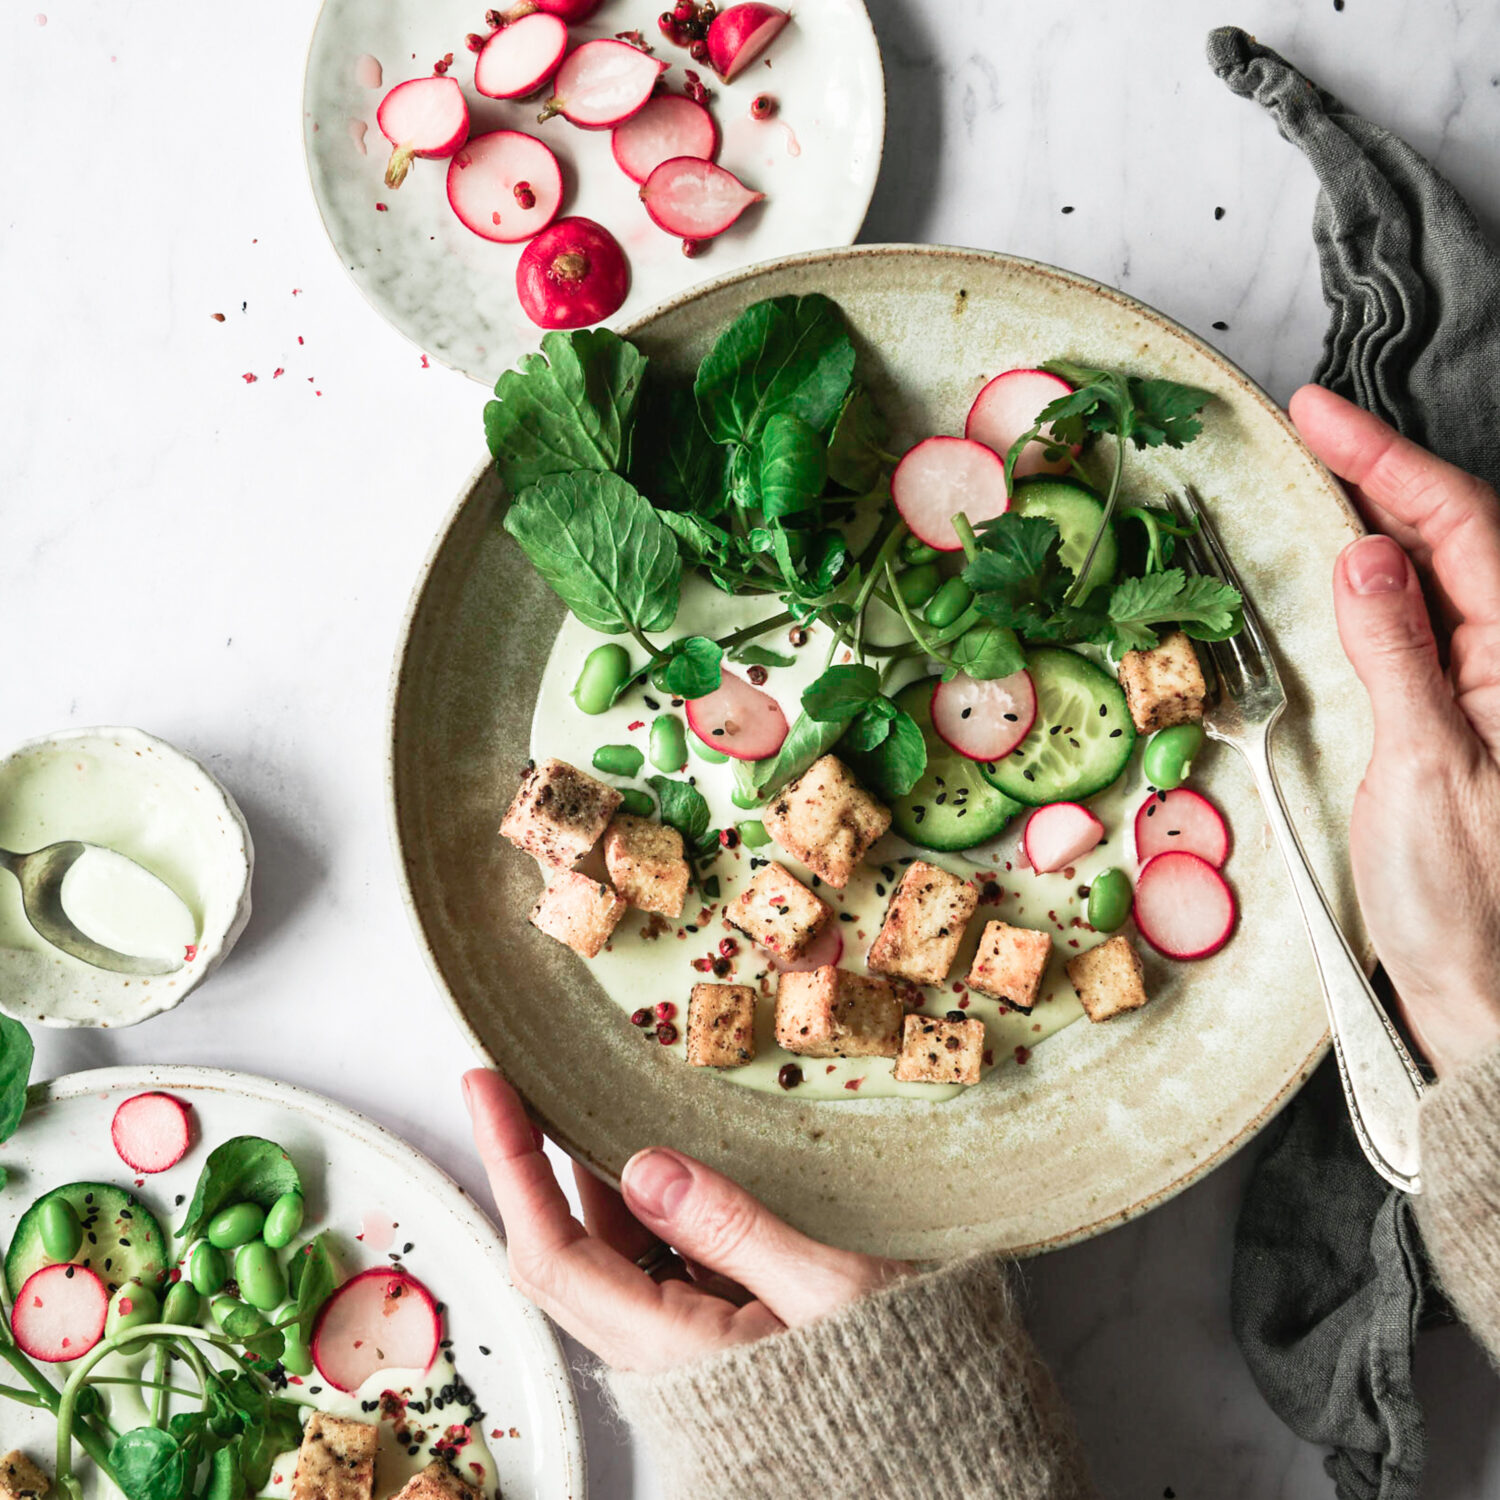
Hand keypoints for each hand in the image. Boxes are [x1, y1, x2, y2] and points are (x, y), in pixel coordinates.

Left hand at [463, 1068, 908, 1371]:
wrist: (941, 1462)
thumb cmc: (904, 1383)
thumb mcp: (831, 1291)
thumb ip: (736, 1229)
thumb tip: (646, 1167)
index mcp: (673, 1350)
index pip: (553, 1251)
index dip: (511, 1164)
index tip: (487, 1088)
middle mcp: (660, 1354)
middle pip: (563, 1252)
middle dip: (530, 1161)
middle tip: (518, 1080)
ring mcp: (684, 1348)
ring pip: (606, 1255)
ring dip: (586, 1178)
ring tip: (582, 1101)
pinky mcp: (713, 1336)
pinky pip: (653, 1263)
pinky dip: (640, 1204)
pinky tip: (660, 1158)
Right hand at [1290, 385, 1499, 1075]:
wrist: (1487, 999)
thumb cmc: (1469, 905)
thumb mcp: (1426, 769)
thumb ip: (1398, 652)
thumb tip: (1367, 551)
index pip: (1460, 527)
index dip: (1386, 461)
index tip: (1319, 414)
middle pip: (1458, 537)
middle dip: (1384, 475)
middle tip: (1310, 431)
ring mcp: (1492, 693)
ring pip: (1439, 579)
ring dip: (1378, 524)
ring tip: (1319, 483)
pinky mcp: (1461, 723)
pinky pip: (1420, 631)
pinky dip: (1375, 591)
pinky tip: (1341, 575)